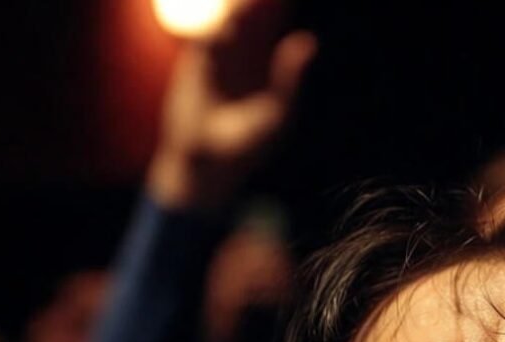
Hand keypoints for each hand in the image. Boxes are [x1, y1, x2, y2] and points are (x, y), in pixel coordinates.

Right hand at [147, 0, 316, 211]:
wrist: (205, 162)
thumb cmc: (247, 146)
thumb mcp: (275, 114)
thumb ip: (289, 78)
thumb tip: (309, 40)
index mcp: (269, 61)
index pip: (277, 16)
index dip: (281, 1)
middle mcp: (245, 50)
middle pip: (255, 7)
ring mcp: (219, 51)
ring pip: (230, 12)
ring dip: (240, 4)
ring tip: (247, 1)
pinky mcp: (195, 58)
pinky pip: (206, 27)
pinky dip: (215, 17)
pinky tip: (227, 19)